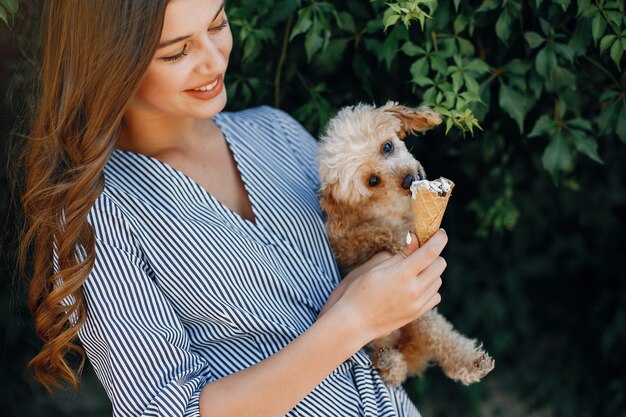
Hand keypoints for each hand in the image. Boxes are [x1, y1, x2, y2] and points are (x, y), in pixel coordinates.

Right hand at [330, 230, 446, 343]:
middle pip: (439, 265)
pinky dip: (430, 288)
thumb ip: (399, 255)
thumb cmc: (359, 291)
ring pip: (438, 280)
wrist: (355, 322)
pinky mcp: (417, 314)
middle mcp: (414, 289)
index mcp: (402, 274)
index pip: (430, 252)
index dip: (439, 239)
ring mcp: (417, 304)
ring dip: (431, 272)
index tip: (441, 233)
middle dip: (433, 255)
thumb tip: (414, 240)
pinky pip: (435, 296)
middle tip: (420, 253)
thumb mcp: (375, 268)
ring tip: (414, 271)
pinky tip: (416, 286)